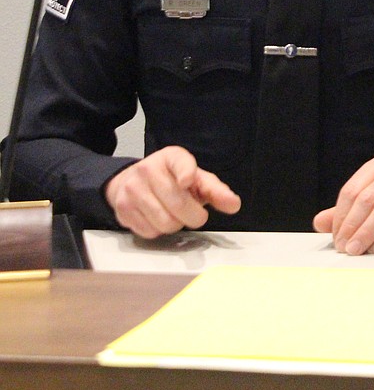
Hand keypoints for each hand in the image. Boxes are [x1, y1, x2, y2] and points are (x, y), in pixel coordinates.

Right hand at [104, 145, 240, 237]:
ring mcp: (132, 189)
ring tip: (173, 214)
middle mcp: (148, 169)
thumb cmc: (172, 180)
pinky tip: (157, 218)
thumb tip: (233, 204)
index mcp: (172, 157)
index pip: (181, 163)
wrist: (132, 181)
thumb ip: (216, 191)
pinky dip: (158, 231)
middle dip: (194, 216)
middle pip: (179, 204)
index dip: (186, 173)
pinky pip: (150, 231)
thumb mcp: (196, 179)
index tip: (187, 181)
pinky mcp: (122, 209)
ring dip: (176, 225)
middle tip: (194, 213)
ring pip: (165, 222)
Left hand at [313, 156, 373, 254]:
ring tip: (356, 250)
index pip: (352, 191)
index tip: (335, 238)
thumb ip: (344, 213)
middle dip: (352, 226)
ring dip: (367, 233)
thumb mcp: (368, 207)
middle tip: (344, 247)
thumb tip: (318, 223)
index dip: (340, 216)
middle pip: (367, 199)